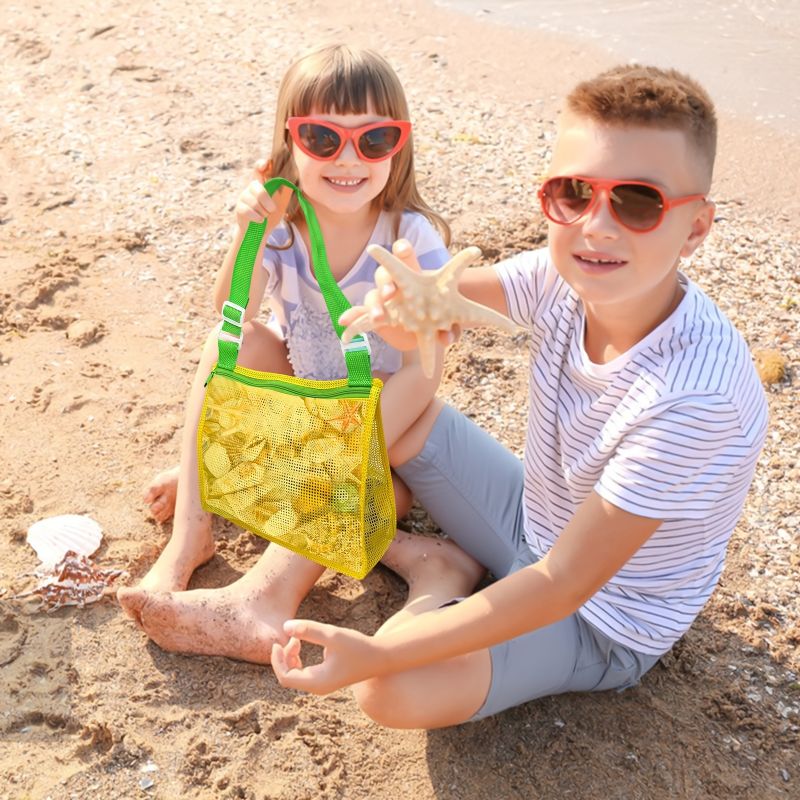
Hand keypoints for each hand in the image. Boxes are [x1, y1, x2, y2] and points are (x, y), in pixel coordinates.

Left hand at [271, 619, 383, 694]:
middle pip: (288, 677)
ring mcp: (321, 684)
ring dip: (290, 657)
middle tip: (292, 637)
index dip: (277, 661)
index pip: (285, 678)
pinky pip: (302, 672)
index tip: (278, 642)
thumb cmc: (357, 646)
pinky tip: (303, 644)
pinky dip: (298, 659)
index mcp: (317, 682)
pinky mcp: (325, 678)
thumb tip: (285, 626)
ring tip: (297, 639)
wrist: (380, 657)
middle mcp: (317, 687)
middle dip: (284, 657)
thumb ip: (309, 630)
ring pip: (294, 675)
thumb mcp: (332, 635)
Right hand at [339, 239, 458, 350]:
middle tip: (391, 293)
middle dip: (386, 283)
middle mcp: (394, 283)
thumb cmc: (440, 313)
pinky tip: (344, 322)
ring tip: (378, 317)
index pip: (405, 256)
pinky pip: (361, 314)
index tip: (403, 249)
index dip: (403, 251)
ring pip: (373, 296)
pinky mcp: (375, 314)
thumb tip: (448, 339)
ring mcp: (382, 299)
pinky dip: (353, 317)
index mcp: (413, 274)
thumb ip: (451, 327)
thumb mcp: (449, 320)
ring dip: (374, 306)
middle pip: (385, 275)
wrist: (429, 324)